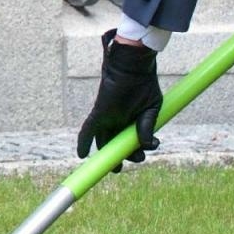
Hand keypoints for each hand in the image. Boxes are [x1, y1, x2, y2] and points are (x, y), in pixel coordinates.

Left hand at [76, 29, 161, 168]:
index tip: (139, 158)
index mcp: (130, 121)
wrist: (135, 67)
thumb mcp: (152, 109)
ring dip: (108, 155)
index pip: (127, 141)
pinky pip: (87, 129)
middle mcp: (117, 121)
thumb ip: (147, 127)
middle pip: (114, 144)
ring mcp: (107, 118)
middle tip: (129, 162)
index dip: (131, 153)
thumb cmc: (144, 84)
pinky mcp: (99, 113)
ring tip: (116, 166)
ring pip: (103, 141)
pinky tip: (81, 155)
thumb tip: (147, 145)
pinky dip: (83, 142)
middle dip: (121, 157)